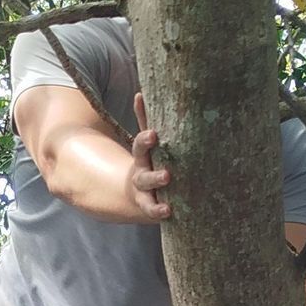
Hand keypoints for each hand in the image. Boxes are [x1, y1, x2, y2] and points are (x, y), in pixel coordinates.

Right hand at [128, 92, 170, 223]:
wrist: (138, 190)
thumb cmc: (149, 161)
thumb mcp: (147, 144)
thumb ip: (144, 120)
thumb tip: (140, 93)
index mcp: (142, 157)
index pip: (141, 147)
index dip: (145, 141)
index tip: (153, 135)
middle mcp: (142, 174)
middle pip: (144, 173)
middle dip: (154, 172)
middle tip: (166, 173)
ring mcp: (145, 192)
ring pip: (148, 190)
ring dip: (156, 188)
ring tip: (167, 184)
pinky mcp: (150, 206)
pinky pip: (151, 210)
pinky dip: (157, 211)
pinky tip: (167, 211)